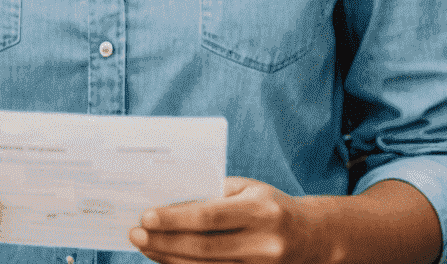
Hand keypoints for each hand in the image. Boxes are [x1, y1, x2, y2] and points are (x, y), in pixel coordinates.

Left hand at [131, 176, 323, 263]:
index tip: (146, 217)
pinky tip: (169, 262)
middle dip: (164, 243)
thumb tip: (170, 202)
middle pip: (202, 248)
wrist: (311, 237)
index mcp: (260, 210)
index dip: (175, 219)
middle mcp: (261, 244)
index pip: (209, 216)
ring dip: (170, 260)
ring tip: (146, 248)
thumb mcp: (248, 189)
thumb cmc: (271, 205)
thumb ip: (214, 195)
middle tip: (136, 235)